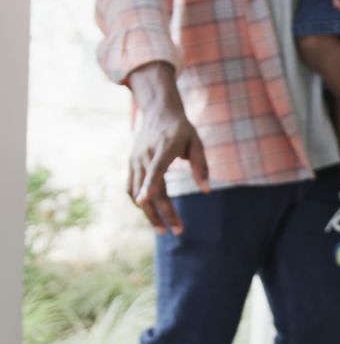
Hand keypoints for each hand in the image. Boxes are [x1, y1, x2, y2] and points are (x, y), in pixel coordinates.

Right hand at [127, 63, 209, 234]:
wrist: (158, 112)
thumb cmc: (182, 129)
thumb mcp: (197, 143)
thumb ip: (201, 166)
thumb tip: (207, 190)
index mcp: (164, 148)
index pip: (156, 169)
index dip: (150, 185)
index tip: (146, 201)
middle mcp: (146, 155)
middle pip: (149, 188)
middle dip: (161, 212)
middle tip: (176, 231)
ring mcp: (135, 160)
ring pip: (136, 192)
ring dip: (148, 213)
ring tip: (162, 229)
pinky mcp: (131, 164)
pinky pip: (130, 187)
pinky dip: (139, 202)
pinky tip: (151, 213)